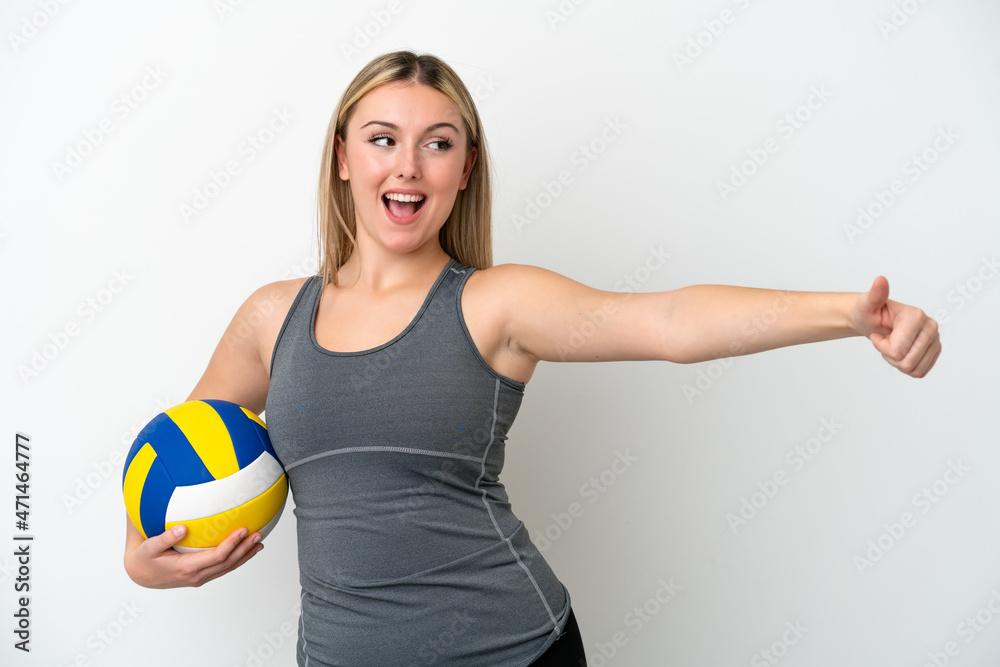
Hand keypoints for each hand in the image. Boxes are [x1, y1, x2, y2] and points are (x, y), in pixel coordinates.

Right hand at [124, 522, 262, 588]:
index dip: (232, 544)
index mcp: (187, 568)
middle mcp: (196, 575)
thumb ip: (164, 538)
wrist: (140, 575)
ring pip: (227, 567)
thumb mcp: (148, 547)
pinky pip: (222, 568)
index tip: (243, 530)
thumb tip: (182, 528)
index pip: (217, 556)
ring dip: (244, 555)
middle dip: (245, 549)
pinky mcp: (200, 576)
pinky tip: (244, 550)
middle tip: (258, 535)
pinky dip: (236, 559)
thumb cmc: (143, 558)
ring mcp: (199, 578)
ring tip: (259, 543)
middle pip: (228, 563)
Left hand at [851, 276, 940, 377]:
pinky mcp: (935, 351)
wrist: (874, 321)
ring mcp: (935, 340)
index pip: (897, 350)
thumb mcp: (867, 304)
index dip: (881, 347)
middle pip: (907, 362)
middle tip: (885, 341)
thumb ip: (875, 294)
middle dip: (889, 356)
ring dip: (897, 363)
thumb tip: (880, 280)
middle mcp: (931, 327)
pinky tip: (901, 352)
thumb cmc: (869, 312)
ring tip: (893, 346)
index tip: (877, 334)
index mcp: (916, 316)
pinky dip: (906, 367)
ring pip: (914, 369)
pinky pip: (920, 372)